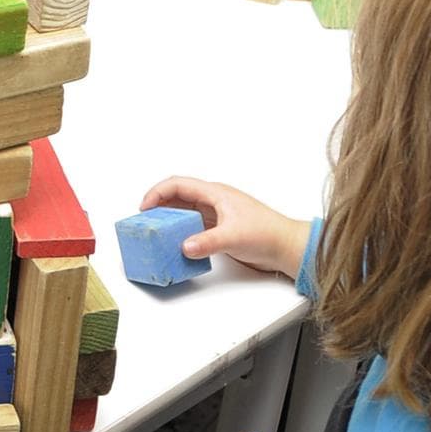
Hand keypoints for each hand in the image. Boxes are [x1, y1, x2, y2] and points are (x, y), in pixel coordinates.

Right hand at [141, 177, 311, 279]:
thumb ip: (208, 242)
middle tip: (145, 222)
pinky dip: (180, 232)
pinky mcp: (219, 229)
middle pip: (178, 197)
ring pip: (184, 212)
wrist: (286, 247)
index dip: (157, 193)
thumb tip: (185, 247)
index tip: (144, 208)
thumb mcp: (233, 237)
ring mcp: (216, 215)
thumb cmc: (268, 233)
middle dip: (158, 207)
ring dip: (169, 220)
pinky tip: (175, 243)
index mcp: (216, 194)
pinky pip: (192, 226)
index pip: (178, 185)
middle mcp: (214, 201)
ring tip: (155, 233)